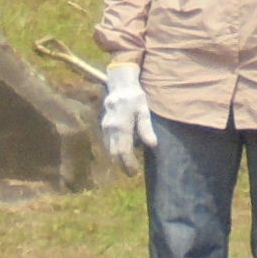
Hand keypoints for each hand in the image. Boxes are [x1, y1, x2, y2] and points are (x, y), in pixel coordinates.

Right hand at [100, 61, 148, 175]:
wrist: (120, 85)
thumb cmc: (135, 97)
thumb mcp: (144, 110)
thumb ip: (146, 128)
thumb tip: (152, 145)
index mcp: (121, 126)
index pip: (123, 151)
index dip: (128, 164)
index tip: (134, 172)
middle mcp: (110, 128)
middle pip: (114, 153)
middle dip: (122, 164)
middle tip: (131, 172)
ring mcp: (105, 127)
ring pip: (109, 149)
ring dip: (117, 158)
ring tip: (128, 164)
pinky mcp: (103, 125)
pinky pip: (107, 142)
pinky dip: (114, 150)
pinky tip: (122, 151)